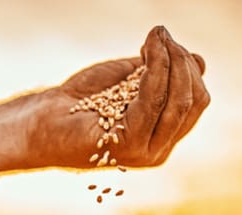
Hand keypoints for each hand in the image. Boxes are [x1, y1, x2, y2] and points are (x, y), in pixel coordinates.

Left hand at [0, 26, 209, 181]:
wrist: (42, 121)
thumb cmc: (81, 101)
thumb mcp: (129, 81)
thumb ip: (162, 74)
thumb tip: (200, 61)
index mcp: (161, 137)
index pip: (196, 102)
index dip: (189, 68)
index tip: (167, 41)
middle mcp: (157, 150)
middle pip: (193, 101)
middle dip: (182, 62)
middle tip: (162, 36)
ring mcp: (144, 152)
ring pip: (178, 101)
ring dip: (171, 61)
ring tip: (155, 37)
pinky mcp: (127, 145)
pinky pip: (152, 101)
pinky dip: (155, 70)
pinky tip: (147, 50)